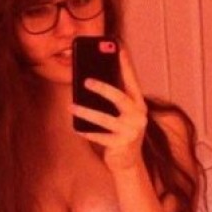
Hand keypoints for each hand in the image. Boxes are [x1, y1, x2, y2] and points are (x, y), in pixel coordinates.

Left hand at [70, 48, 147, 170]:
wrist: (127, 163)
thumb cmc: (120, 133)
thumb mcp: (120, 115)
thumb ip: (113, 99)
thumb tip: (89, 81)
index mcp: (139, 104)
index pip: (132, 81)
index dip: (125, 64)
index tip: (118, 47)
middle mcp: (138, 116)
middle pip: (119, 97)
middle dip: (102, 87)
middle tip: (85, 80)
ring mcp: (131, 131)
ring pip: (105, 118)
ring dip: (86, 112)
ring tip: (71, 106)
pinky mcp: (121, 145)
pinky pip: (100, 136)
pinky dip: (87, 132)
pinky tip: (76, 127)